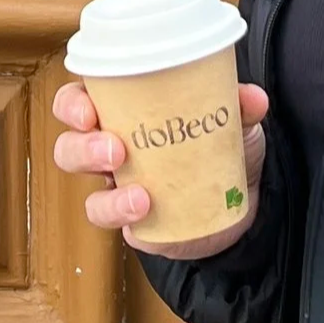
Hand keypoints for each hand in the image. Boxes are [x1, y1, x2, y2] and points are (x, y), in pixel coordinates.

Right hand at [51, 79, 270, 259]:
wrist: (244, 203)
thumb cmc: (223, 149)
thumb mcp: (235, 122)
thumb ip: (241, 107)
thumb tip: (254, 98)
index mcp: (124, 113)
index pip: (78, 101)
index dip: (72, 103)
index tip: (88, 107)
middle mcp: (112, 150)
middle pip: (69, 146)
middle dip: (82, 147)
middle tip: (115, 149)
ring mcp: (118, 189)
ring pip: (85, 191)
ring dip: (107, 197)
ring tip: (139, 194)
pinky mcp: (133, 223)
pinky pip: (113, 222)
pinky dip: (124, 216)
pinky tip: (147, 211)